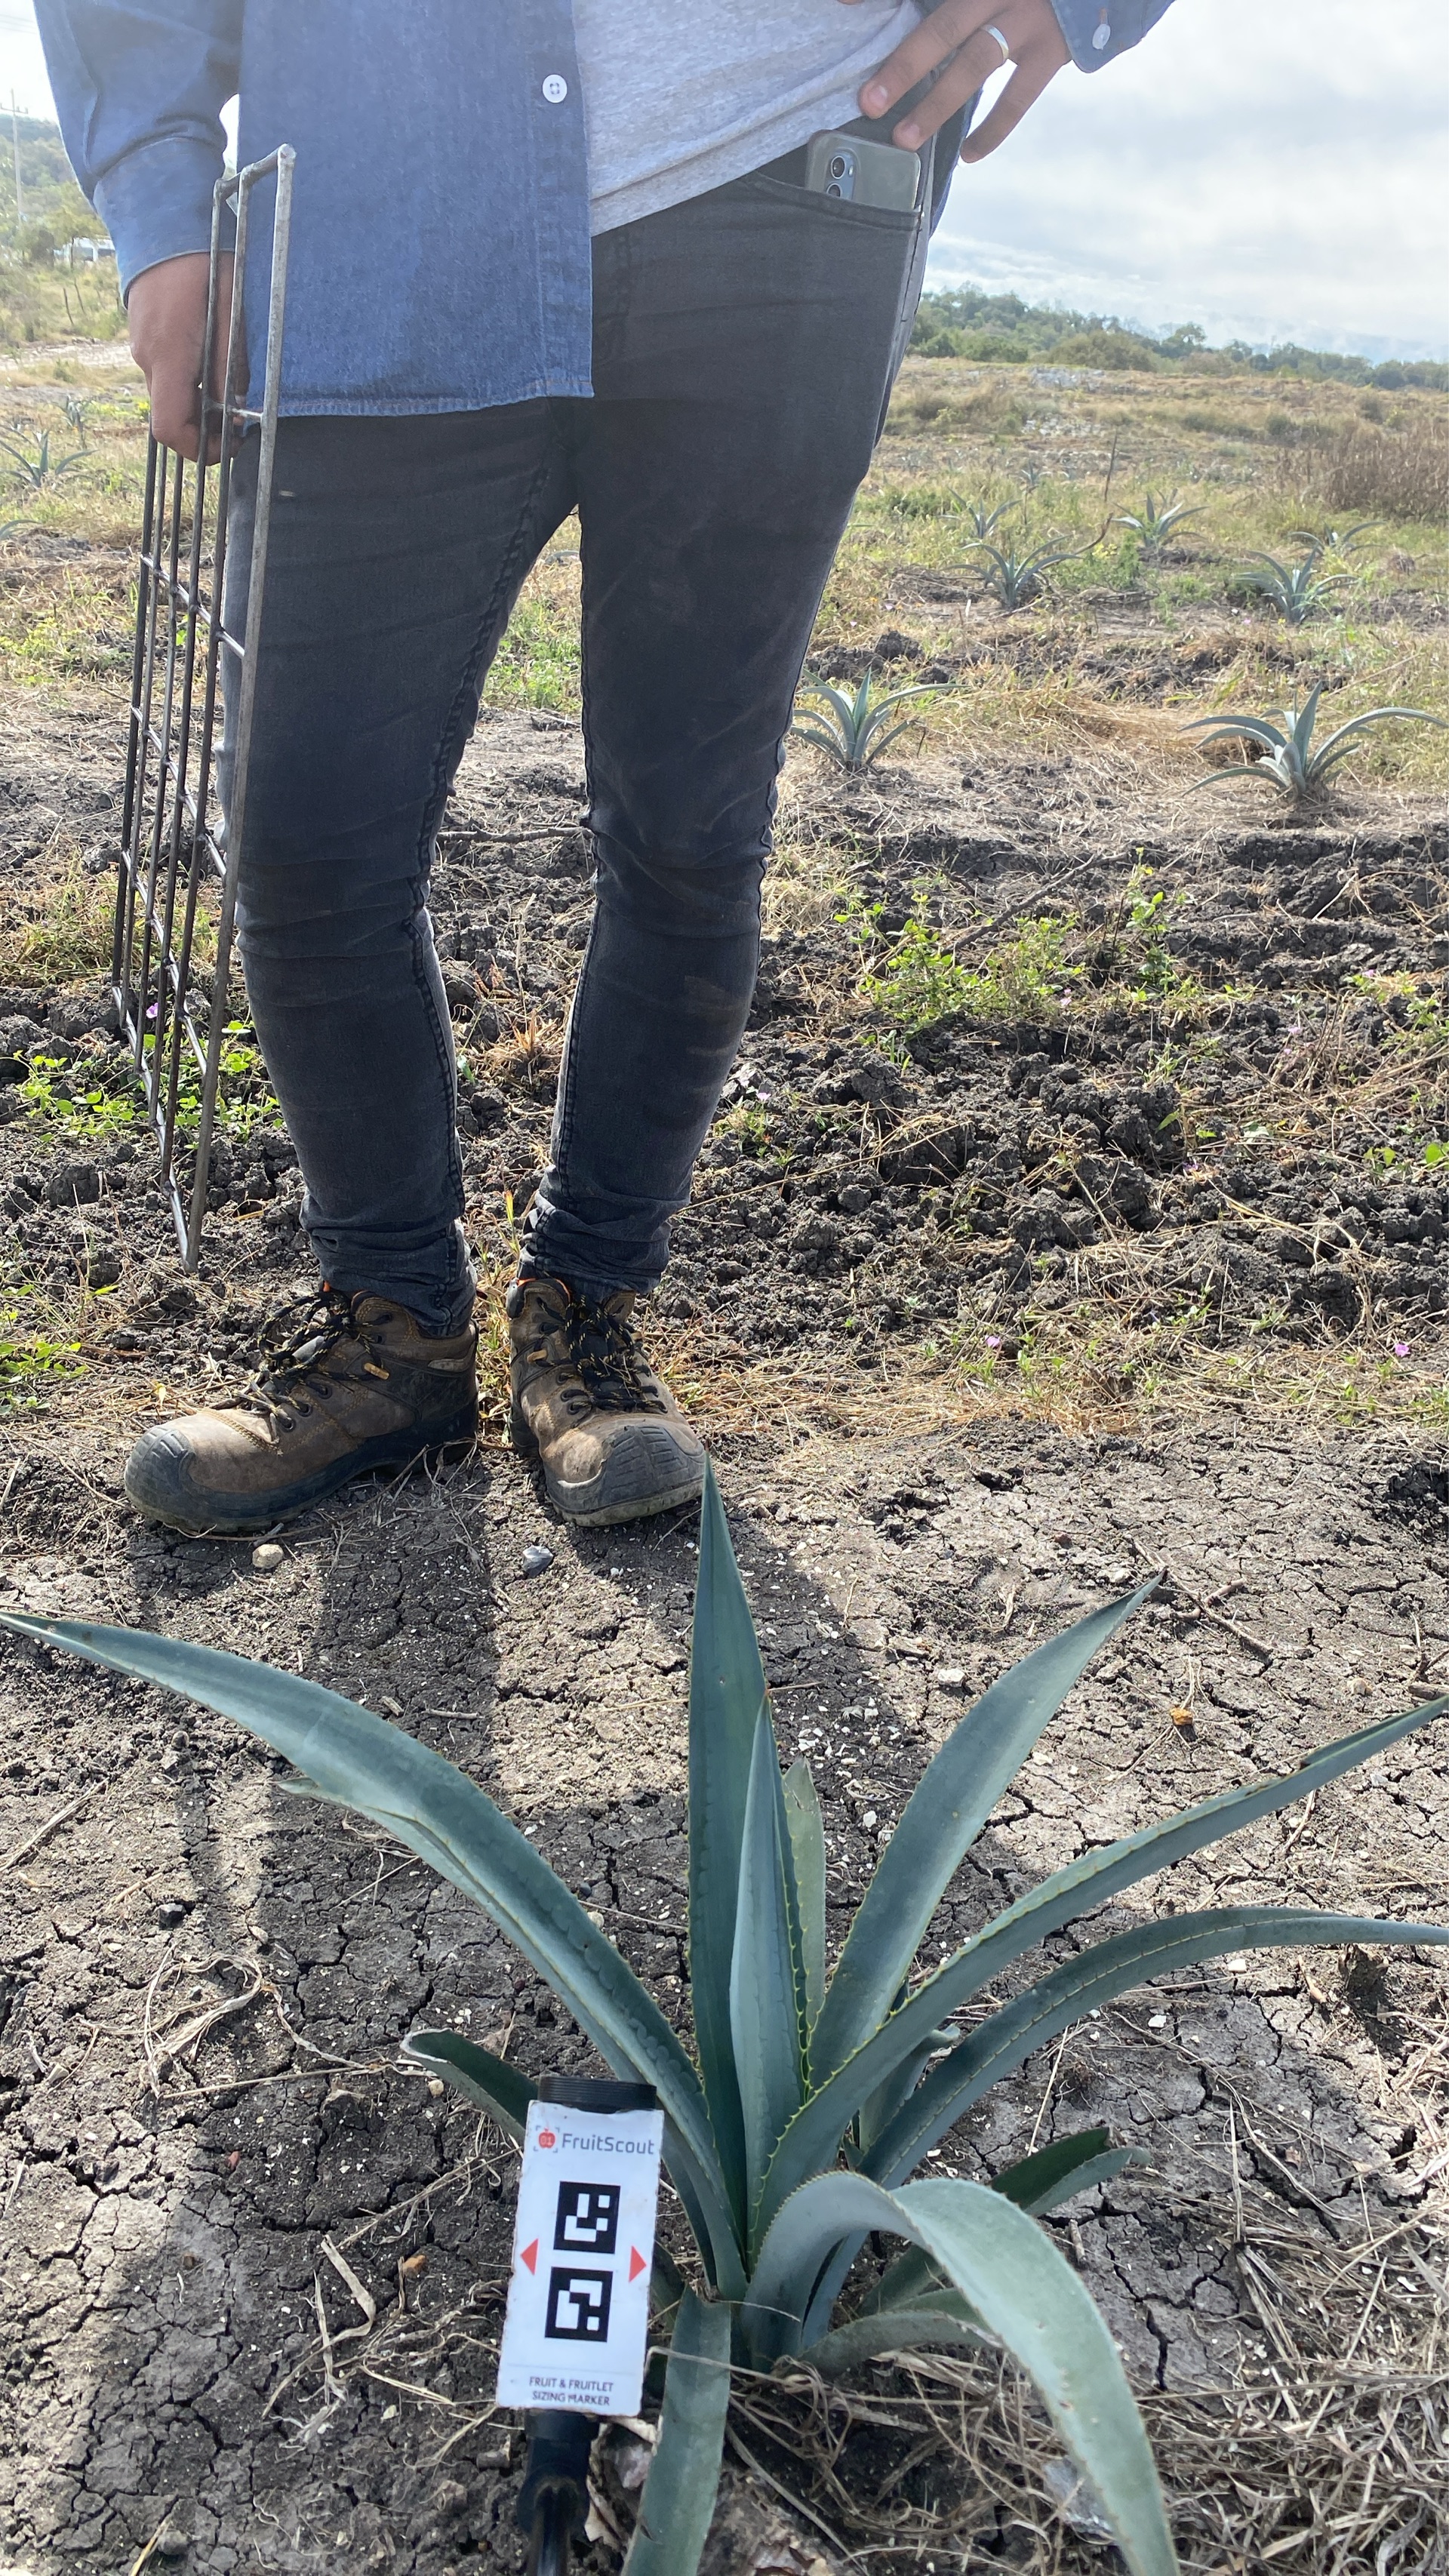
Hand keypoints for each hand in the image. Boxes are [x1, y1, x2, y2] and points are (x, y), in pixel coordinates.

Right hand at [127, 251, 243, 461]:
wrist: (163, 223)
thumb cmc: (203, 262)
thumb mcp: (231, 314)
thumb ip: (231, 365)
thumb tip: (235, 408)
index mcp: (169, 356)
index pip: (171, 428)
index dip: (201, 448)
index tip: (232, 443)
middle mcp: (147, 357)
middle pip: (171, 415)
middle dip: (204, 427)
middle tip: (237, 419)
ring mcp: (141, 346)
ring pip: (169, 393)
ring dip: (198, 402)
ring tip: (227, 384)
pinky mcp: (144, 336)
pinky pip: (165, 371)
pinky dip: (188, 380)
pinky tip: (209, 359)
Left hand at [851, 0, 1070, 160]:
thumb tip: (850, 1)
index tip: (841, 5)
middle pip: (945, 27)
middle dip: (904, 65)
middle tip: (870, 102)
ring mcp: (1029, 18)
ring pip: (975, 63)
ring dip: (937, 104)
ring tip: (904, 138)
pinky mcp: (1052, 50)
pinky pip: (1017, 97)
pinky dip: (992, 128)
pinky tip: (968, 153)